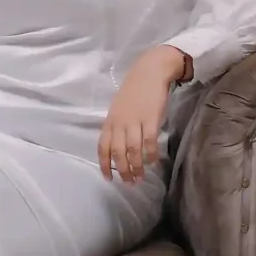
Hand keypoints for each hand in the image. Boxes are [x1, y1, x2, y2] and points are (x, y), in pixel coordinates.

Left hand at [99, 45, 191, 183]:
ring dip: (136, 167)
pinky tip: (153, 162)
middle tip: (130, 182)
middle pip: (118, 152)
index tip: (109, 178)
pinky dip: (151, 154)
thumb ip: (117, 126)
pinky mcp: (151, 119)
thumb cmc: (134, 91)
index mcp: (110, 121)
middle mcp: (120, 123)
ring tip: (141, 178)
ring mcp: (135, 121)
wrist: (149, 72)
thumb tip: (118, 147)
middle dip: (122, 170)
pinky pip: (149, 142)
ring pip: (133, 150)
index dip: (104, 164)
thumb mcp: (119, 108)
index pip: (103, 147)